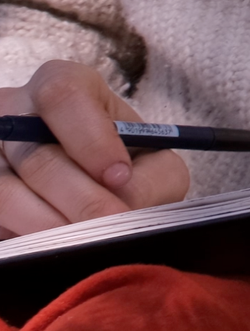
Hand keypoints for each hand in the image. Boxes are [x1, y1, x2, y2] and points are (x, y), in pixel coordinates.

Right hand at [0, 59, 189, 238]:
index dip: (91, 139)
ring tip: (85, 241)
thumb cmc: (127, 169)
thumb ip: (152, 178)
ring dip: (50, 224)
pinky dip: (26, 236)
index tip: (119, 176)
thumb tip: (123, 203)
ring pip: (7, 194)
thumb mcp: (154, 162)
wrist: (98, 197)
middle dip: (80, 197)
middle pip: (36, 154)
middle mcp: (16, 115)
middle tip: (110, 223)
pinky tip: (54, 243)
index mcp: (65, 87)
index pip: (63, 96)